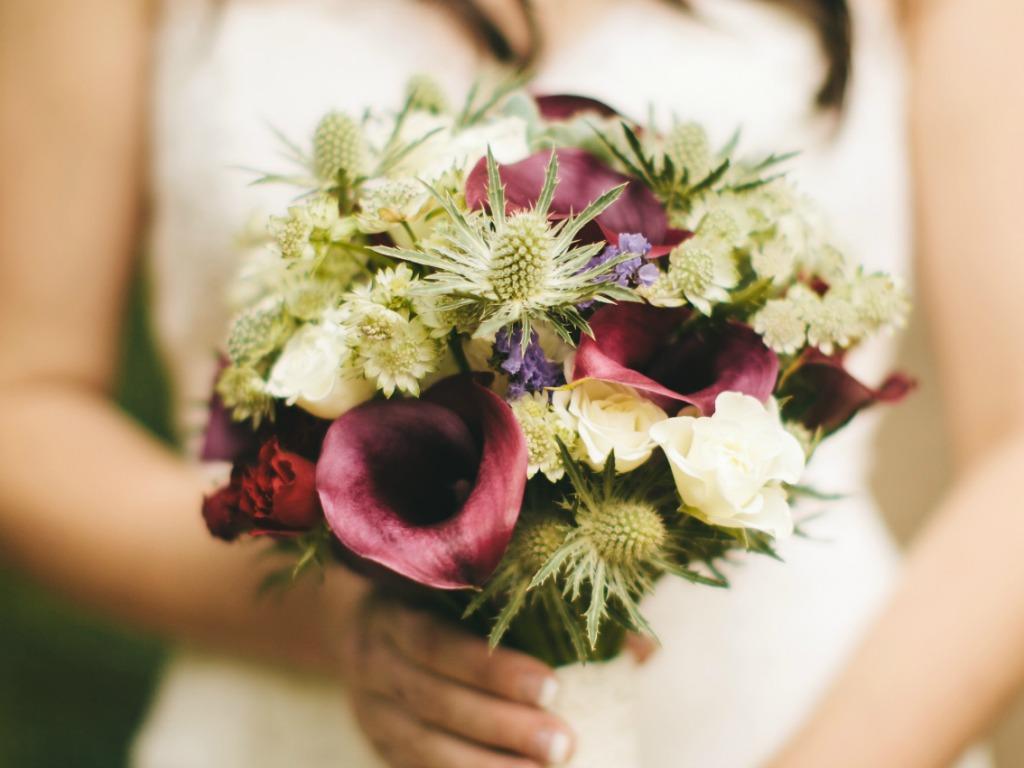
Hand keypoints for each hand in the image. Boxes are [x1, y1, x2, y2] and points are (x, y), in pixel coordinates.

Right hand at [337, 594, 574, 767]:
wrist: (357, 628)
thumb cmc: (436, 601)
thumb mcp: (467, 589)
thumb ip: (543, 608)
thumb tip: (636, 650)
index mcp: (397, 614)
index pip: (439, 643)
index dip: (492, 669)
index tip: (553, 687)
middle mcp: (378, 665)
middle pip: (437, 702)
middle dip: (502, 727)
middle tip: (563, 743)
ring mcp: (374, 714)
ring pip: (425, 749)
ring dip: (488, 766)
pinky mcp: (382, 748)